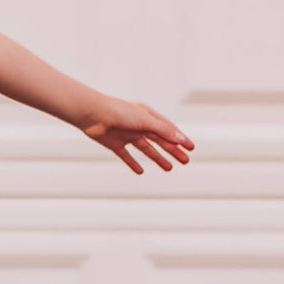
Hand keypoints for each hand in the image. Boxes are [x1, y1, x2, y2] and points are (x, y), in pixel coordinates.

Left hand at [76, 94, 194, 173]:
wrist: (92, 114)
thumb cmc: (119, 112)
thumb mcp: (145, 121)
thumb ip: (162, 130)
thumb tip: (180, 139)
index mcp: (147, 116)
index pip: (168, 129)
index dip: (179, 138)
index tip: (191, 148)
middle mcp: (138, 125)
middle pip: (160, 140)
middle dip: (173, 150)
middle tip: (185, 161)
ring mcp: (126, 135)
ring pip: (146, 149)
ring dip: (158, 158)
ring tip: (169, 168)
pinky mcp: (114, 144)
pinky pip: (126, 156)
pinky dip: (133, 163)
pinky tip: (140, 171)